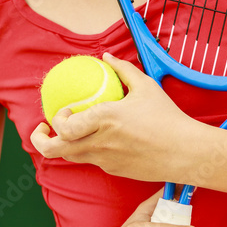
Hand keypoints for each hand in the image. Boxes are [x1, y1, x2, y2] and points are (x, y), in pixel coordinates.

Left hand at [30, 53, 200, 181]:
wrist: (186, 152)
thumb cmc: (167, 118)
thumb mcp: (146, 86)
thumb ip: (122, 69)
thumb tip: (106, 56)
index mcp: (105, 119)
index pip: (64, 127)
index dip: (57, 120)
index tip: (64, 111)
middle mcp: (100, 142)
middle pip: (55, 150)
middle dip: (40, 141)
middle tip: (42, 130)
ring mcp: (106, 160)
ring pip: (71, 157)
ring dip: (65, 145)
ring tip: (69, 133)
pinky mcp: (114, 170)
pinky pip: (93, 160)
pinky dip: (89, 150)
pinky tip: (102, 139)